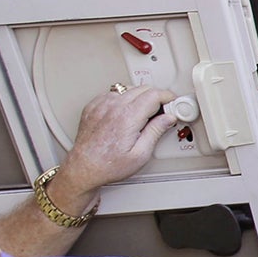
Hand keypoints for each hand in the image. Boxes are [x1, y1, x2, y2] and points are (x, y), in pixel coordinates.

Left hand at [54, 84, 177, 210]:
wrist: (84, 168)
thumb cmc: (109, 165)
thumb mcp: (141, 154)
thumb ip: (156, 131)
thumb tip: (168, 118)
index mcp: (128, 117)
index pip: (154, 94)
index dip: (167, 97)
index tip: (172, 103)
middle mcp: (113, 107)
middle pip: (143, 88)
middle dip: (156, 97)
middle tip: (161, 111)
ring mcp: (101, 105)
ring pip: (128, 88)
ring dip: (139, 97)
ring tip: (143, 113)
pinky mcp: (93, 107)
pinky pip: (113, 93)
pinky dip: (123, 99)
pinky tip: (125, 112)